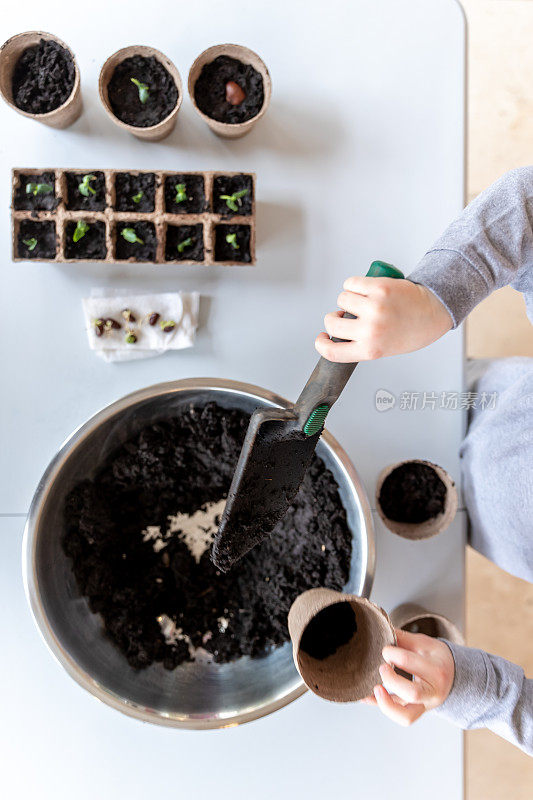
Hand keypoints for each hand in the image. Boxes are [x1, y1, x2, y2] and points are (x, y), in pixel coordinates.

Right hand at [315, 277, 452, 362]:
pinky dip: (354, 284)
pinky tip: (365, 289)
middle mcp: (371, 330)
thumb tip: (336, 332)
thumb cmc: (409, 331)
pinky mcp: (379, 288)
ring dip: (348, 299)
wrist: (433, 312)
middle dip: (334, 317)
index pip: (333, 352)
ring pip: (342, 299)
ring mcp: (375, 308)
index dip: (321, 344)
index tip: (322, 337)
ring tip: (364, 301)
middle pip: (332, 322)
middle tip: (346, 315)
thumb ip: (360, 344)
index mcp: (371, 350)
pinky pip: (351, 283)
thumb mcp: (383, 348)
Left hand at [361, 628, 454, 725]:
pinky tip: (366, 697)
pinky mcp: (414, 712)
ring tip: (375, 688)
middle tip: (382, 667)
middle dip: (391, 679)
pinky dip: (379, 706)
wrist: (452, 676)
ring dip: (386, 704)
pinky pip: (396, 716)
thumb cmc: (436, 658)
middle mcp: (432, 692)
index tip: (385, 649)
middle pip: (412, 693)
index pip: (409, 661)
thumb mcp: (424, 643)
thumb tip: (380, 629)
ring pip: (407, 716)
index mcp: (436, 670)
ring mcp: (424, 706)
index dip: (391, 653)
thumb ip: (402, 638)